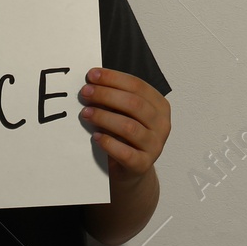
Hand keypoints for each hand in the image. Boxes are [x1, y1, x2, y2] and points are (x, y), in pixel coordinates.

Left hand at [78, 67, 168, 181]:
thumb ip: (115, 98)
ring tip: (85, 113)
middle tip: (85, 93)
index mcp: (159, 106)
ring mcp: (154, 146)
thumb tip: (92, 82)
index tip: (92, 75)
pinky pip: (125, 152)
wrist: (131, 170)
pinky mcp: (143, 164)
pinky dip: (108, 143)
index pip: (137, 86)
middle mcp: (161, 124)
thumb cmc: (126, 136)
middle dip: (106, 95)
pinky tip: (96, 137)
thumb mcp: (125, 113)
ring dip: (103, 117)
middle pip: (134, 104)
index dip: (113, 79)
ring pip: (129, 127)